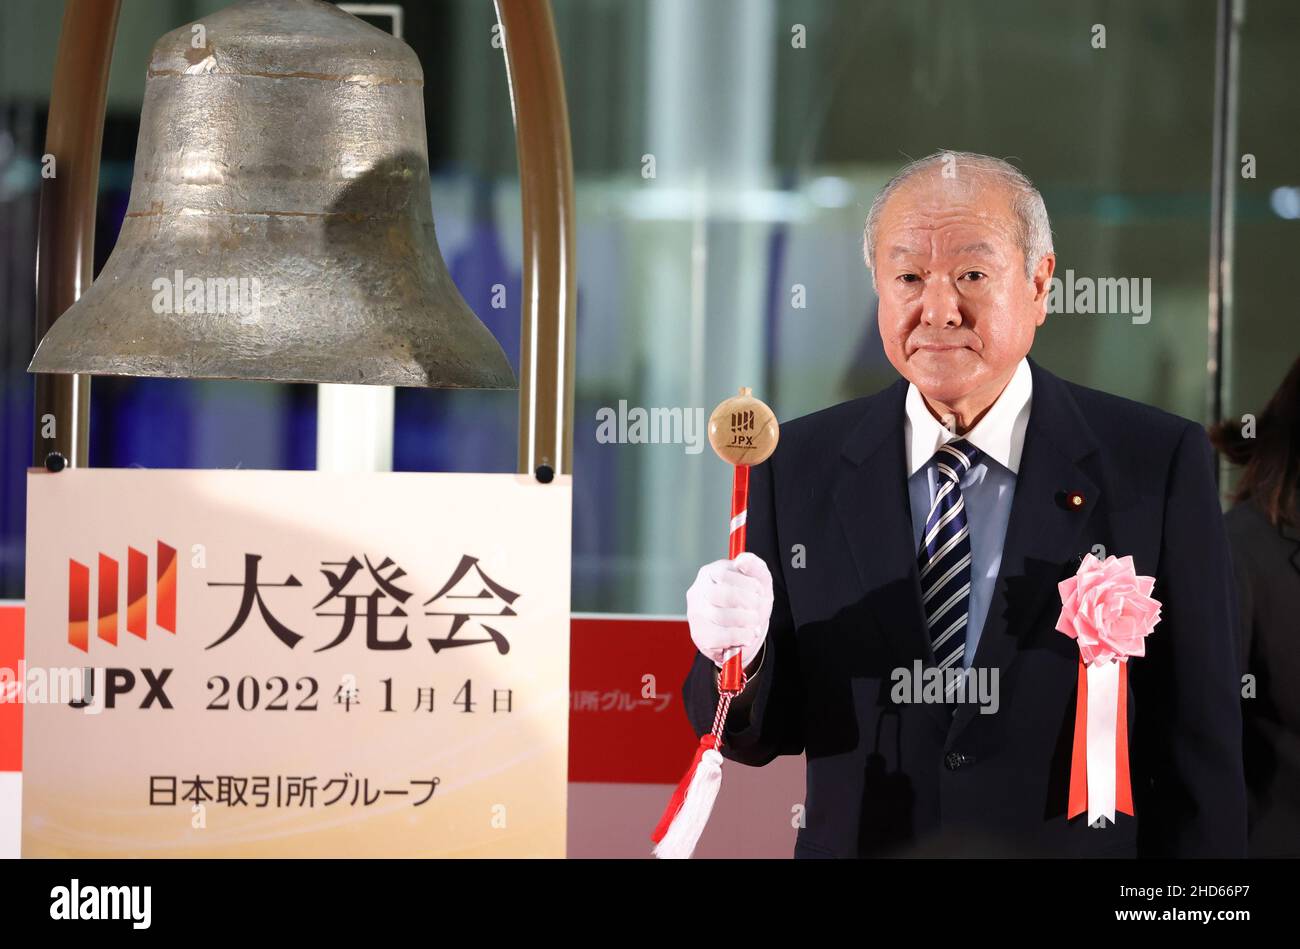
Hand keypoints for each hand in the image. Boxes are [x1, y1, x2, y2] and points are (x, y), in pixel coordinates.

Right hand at [686, 552, 773, 668]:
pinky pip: (718, 637)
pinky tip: (747, 635)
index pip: (723, 575)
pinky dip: (739, 637)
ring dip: (746, 621)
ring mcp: (696, 614)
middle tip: (757, 609)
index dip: (747, 584)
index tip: (759, 591)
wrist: (747, 629)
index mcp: (709, 573)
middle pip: (722, 595)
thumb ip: (754, 565)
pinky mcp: (699, 635)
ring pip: (720, 616)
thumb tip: (742, 561)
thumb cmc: (750, 600)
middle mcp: (697, 592)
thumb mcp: (759, 580)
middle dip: (749, 603)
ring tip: (754, 623)